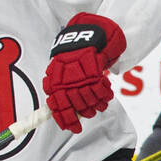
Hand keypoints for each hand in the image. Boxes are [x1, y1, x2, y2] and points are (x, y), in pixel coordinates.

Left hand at [43, 13, 126, 133]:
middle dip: (85, 112)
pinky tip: (106, 94)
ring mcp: (80, 75)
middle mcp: (65, 79)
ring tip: (100, 104)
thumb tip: (58, 110)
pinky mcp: (94, 71)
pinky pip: (101, 91)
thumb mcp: (60, 69)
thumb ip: (59, 88)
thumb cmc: (75, 53)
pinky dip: (105, 95)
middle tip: (90, 112)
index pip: (58, 106)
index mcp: (54, 80)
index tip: (73, 128)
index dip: (66, 120)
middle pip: (75, 106)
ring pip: (89, 100)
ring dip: (96, 104)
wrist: (89, 32)